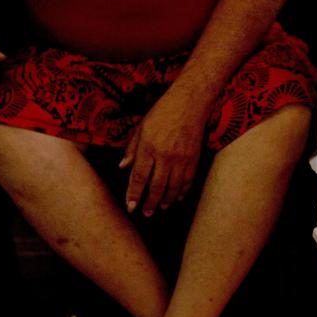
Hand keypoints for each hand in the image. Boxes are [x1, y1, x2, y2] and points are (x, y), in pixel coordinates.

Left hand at [120, 88, 206, 216]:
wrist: (190, 103)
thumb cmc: (162, 112)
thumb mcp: (141, 127)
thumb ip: (132, 149)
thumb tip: (122, 167)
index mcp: (149, 147)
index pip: (139, 177)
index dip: (134, 194)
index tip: (131, 207)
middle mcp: (165, 156)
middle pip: (156, 186)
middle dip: (150, 202)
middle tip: (146, 214)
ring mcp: (181, 159)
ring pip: (173, 187)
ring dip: (166, 200)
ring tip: (160, 208)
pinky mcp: (194, 158)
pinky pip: (187, 181)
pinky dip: (182, 191)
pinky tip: (177, 198)